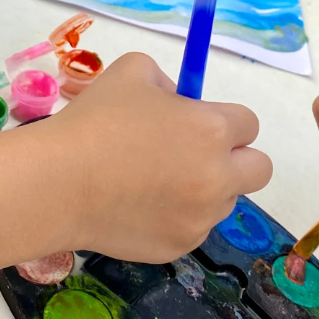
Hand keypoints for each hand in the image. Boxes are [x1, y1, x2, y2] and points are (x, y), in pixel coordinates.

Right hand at [46, 52, 271, 261]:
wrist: (59, 182)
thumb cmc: (96, 120)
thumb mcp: (134, 71)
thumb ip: (168, 82)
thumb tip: (180, 101)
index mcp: (212, 129)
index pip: (249, 124)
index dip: (225, 119)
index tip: (199, 121)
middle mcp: (218, 176)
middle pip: (259, 169)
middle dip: (236, 158)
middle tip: (199, 154)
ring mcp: (200, 217)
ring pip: (225, 201)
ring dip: (205, 189)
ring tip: (156, 180)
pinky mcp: (179, 246)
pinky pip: (193, 227)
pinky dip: (178, 216)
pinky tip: (140, 203)